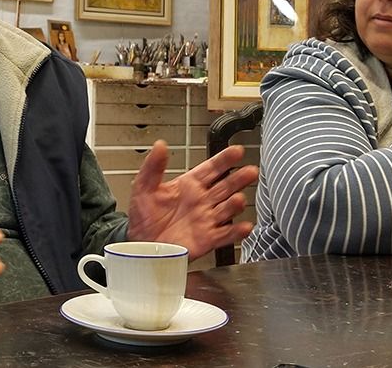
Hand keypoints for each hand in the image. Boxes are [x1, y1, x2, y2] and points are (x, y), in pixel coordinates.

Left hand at [126, 141, 258, 260]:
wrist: (141, 244)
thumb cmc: (144, 216)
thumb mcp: (143, 187)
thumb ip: (153, 166)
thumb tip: (159, 145)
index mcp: (189, 185)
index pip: (211, 168)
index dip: (225, 160)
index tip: (237, 151)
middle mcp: (202, 201)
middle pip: (226, 186)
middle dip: (239, 179)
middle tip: (250, 171)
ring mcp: (206, 219)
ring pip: (227, 209)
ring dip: (235, 204)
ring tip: (239, 199)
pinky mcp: (207, 239)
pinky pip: (225, 234)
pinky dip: (236, 232)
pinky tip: (244, 226)